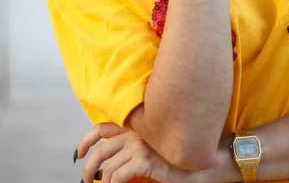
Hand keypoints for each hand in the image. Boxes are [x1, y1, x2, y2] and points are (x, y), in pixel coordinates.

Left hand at [76, 122, 197, 182]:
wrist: (193, 166)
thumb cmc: (168, 160)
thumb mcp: (143, 152)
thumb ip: (124, 153)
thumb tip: (99, 170)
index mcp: (133, 128)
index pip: (102, 128)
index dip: (86, 140)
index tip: (78, 155)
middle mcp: (135, 133)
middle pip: (100, 150)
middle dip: (88, 169)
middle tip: (86, 182)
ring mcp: (140, 145)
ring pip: (108, 167)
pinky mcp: (145, 160)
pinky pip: (118, 176)